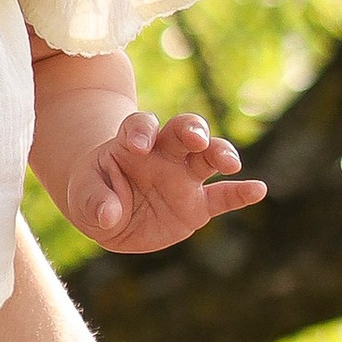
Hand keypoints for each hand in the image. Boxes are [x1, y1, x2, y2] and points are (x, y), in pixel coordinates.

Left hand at [66, 110, 267, 253]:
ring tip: (230, 163)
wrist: (109, 213)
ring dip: (220, 153)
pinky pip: (222, 196)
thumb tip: (108, 216)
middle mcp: (164, 153)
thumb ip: (94, 201)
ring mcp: (184, 176)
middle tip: (195, 138)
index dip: (141, 131)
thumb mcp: (83, 197)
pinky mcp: (197, 204)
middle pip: (184, 130)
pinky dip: (241, 193)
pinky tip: (258, 190)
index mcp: (132, 142)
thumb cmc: (95, 193)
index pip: (141, 125)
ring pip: (208, 155)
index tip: (138, 144)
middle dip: (192, 130)